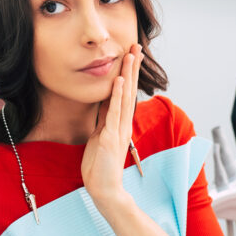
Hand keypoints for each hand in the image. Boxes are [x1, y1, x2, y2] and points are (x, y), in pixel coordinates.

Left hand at [81, 44, 143, 205]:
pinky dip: (116, 96)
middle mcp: (122, 124)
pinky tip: (119, 81)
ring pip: (124, 97)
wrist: (104, 189)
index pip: (123, 93)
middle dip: (132, 68)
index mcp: (118, 123)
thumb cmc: (100, 166)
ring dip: (127, 75)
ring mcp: (118, 130)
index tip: (131, 55)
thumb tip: (104, 105)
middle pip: (128, 90)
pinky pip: (114, 113)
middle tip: (136, 46)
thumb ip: (104, 122)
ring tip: (130, 56)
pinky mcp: (111, 138)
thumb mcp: (100, 138)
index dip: (127, 74)